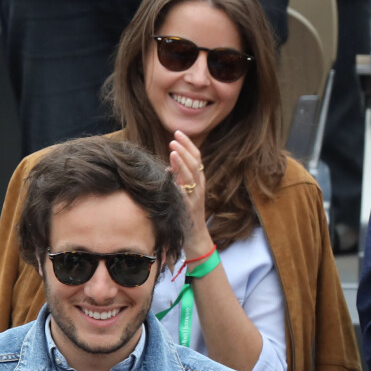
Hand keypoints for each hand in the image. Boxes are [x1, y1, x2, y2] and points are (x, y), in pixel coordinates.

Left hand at [168, 131, 212, 256]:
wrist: (195, 237)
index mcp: (199, 182)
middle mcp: (199, 187)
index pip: (196, 158)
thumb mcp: (184, 193)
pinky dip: (178, 181)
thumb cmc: (186, 214)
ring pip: (192, 175)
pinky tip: (170, 172)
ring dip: (182, 161)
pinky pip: (184, 192)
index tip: (178, 132)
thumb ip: (179, 178)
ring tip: (173, 150)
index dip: (188, 144)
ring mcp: (195, 197)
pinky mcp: (188, 207)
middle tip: (174, 137)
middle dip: (186, 148)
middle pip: (196, 163)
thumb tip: (170, 163)